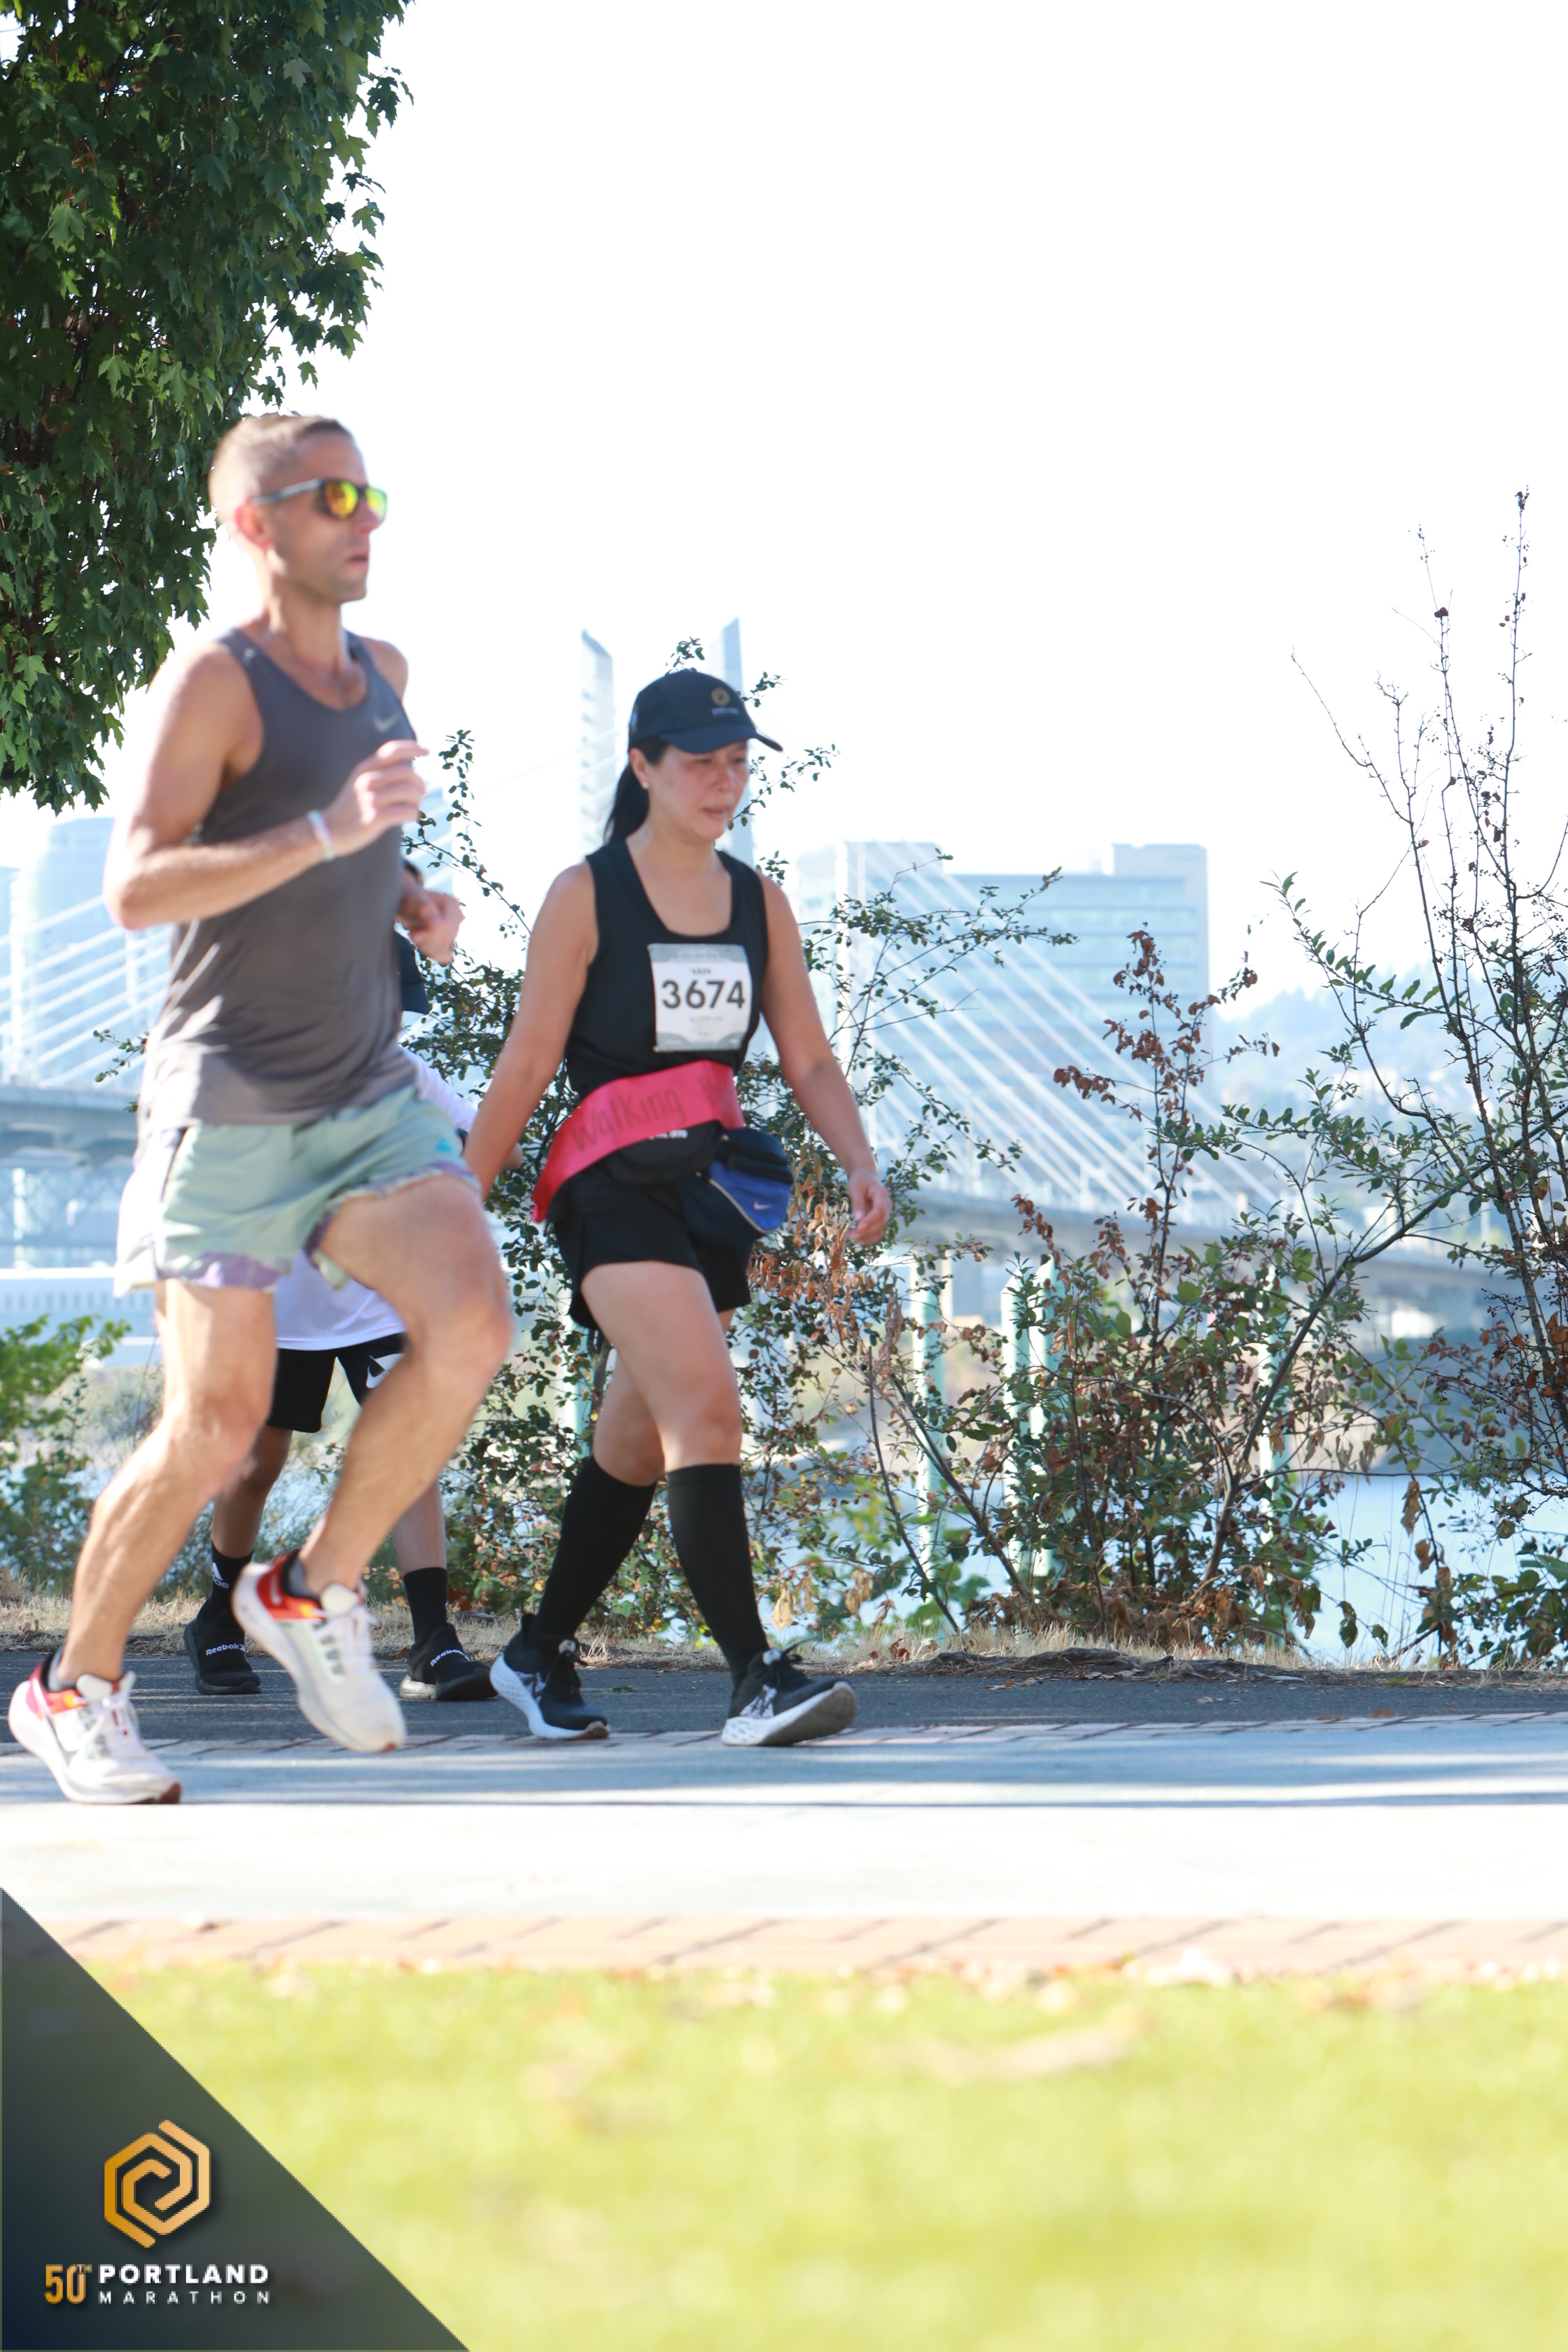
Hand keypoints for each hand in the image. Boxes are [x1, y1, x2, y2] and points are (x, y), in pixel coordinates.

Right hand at [322, 739, 429, 856]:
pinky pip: (405, 811)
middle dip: (420, 783)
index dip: (413, 748)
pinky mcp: (374, 818)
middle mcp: (367, 780)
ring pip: (409, 792)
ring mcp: (370, 799)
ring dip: (417, 801)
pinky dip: (413, 814)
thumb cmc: (351, 808)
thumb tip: (410, 767)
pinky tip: (409, 817)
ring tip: (414, 808)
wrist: (328, 831)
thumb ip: (381, 773)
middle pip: (407, 772)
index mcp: (364, 768)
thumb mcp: (360, 782)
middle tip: (422, 793)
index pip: (392, 750)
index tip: (428, 751)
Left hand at [399, 882, 462, 962]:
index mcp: (452, 904)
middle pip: (446, 939)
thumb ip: (423, 908)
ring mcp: (455, 930)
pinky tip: (423, 944)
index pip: (447, 926)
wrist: (407, 905)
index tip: (413, 931)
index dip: (430, 933)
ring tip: (416, 934)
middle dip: (427, 940)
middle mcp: (457, 916)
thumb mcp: (412, 901)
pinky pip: (444, 955)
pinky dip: (431, 953)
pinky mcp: (449, 940)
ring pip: (444, 949)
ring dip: (425, 946)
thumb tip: (436, 923)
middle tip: (412, 932)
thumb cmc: (408, 900)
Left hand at [847, 1165, 890, 1245]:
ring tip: (851, 1237)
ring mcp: (884, 1214)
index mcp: (882, 1195)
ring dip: (866, 1236)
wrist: (865, 1178)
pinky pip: (877, 1231)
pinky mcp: (879, 1219)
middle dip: (866, 1230)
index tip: (859, 1226)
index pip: (880, 1210)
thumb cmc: (860, 1181)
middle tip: (850, 1234)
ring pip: (880, 1229)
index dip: (871, 1219)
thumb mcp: (855, 1189)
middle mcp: (886, 1206)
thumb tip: (858, 1219)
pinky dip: (869, 1238)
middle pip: (880, 1222)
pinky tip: (859, 1240)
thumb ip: (858, 1203)